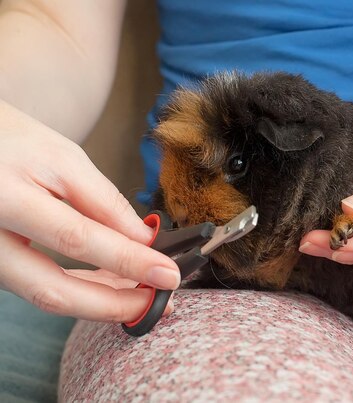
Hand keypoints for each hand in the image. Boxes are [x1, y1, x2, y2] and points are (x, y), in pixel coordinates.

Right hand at [0, 101, 178, 319]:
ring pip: (47, 296)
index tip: (167, 274)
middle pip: (53, 291)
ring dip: (102, 301)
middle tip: (160, 302)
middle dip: (114, 303)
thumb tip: (144, 240)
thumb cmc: (12, 142)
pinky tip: (115, 286)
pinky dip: (82, 291)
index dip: (128, 261)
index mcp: (3, 199)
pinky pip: (41, 288)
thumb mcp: (62, 158)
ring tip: (146, 296)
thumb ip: (103, 201)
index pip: (76, 239)